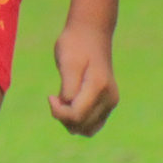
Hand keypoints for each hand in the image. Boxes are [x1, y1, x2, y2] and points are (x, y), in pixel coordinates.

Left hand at [48, 19, 118, 136]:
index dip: (58, 111)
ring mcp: (111, 102)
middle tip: (56, 97)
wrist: (91, 33)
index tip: (50, 96)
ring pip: (87, 129)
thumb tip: (68, 108)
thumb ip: (68, 87)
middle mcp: (109, 97)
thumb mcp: (67, 62)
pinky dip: (79, 120)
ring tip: (63, 102)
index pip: (76, 115)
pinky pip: (93, 124)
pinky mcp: (109, 103)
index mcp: (98, 86)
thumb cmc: (75, 45)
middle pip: (81, 125)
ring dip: (71, 121)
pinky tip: (70, 104)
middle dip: (63, 117)